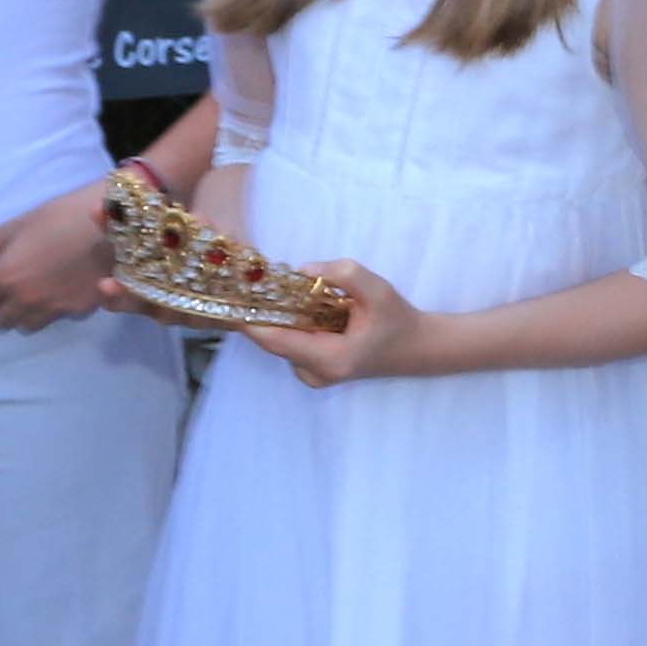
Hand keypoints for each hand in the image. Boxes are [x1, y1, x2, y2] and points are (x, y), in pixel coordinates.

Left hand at [0, 178, 114, 332]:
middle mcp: (25, 300)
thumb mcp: (22, 221)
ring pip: (26, 326)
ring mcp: (53, 310)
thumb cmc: (63, 215)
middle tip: (11, 288)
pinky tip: (63, 290)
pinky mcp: (78, 312)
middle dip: (0, 306)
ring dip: (24, 313)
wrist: (114, 224)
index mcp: (6, 276)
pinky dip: (54, 309)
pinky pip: (56, 318)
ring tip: (35, 294)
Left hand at [239, 261, 409, 385]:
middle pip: (274, 340)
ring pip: (282, 342)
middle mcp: (315, 373)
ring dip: (280, 318)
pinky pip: (291, 345)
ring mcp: (314, 376)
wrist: (418, 348)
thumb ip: (343, 274)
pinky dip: (291, 326)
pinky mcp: (315, 372)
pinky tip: (304, 308)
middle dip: (264, 311)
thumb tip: (303, 269)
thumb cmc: (398, 320)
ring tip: (285, 292)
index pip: (275, 340)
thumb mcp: (378, 290)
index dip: (249, 320)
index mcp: (329, 358)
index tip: (228, 297)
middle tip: (255, 282)